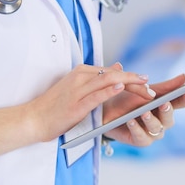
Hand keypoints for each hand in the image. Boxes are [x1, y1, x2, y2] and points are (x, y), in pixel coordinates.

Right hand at [26, 63, 154, 142]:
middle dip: (135, 80)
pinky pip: (96, 94)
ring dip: (129, 83)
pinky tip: (121, 87)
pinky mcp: (75, 104)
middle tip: (150, 87)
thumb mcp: (78, 88)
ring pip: (108, 80)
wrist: (33, 118)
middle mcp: (80, 77)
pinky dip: (110, 90)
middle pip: (113, 74)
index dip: (131, 76)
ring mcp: (77, 90)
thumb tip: (118, 66)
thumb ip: (98, 78)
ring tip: (145, 88)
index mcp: (82, 72)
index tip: (145, 82)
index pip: (112, 71)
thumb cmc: (55, 106)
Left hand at [103, 72, 184, 145]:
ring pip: (157, 129)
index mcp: (165, 105)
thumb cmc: (127, 99)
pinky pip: (142, 137)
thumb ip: (165, 86)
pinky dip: (137, 129)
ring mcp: (152, 132)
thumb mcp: (145, 88)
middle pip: (170, 119)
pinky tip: (131, 121)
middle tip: (164, 104)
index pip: (180, 103)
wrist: (105, 110)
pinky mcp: (140, 141)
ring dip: (151, 120)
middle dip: (167, 111)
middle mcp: (162, 121)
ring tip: (144, 113)